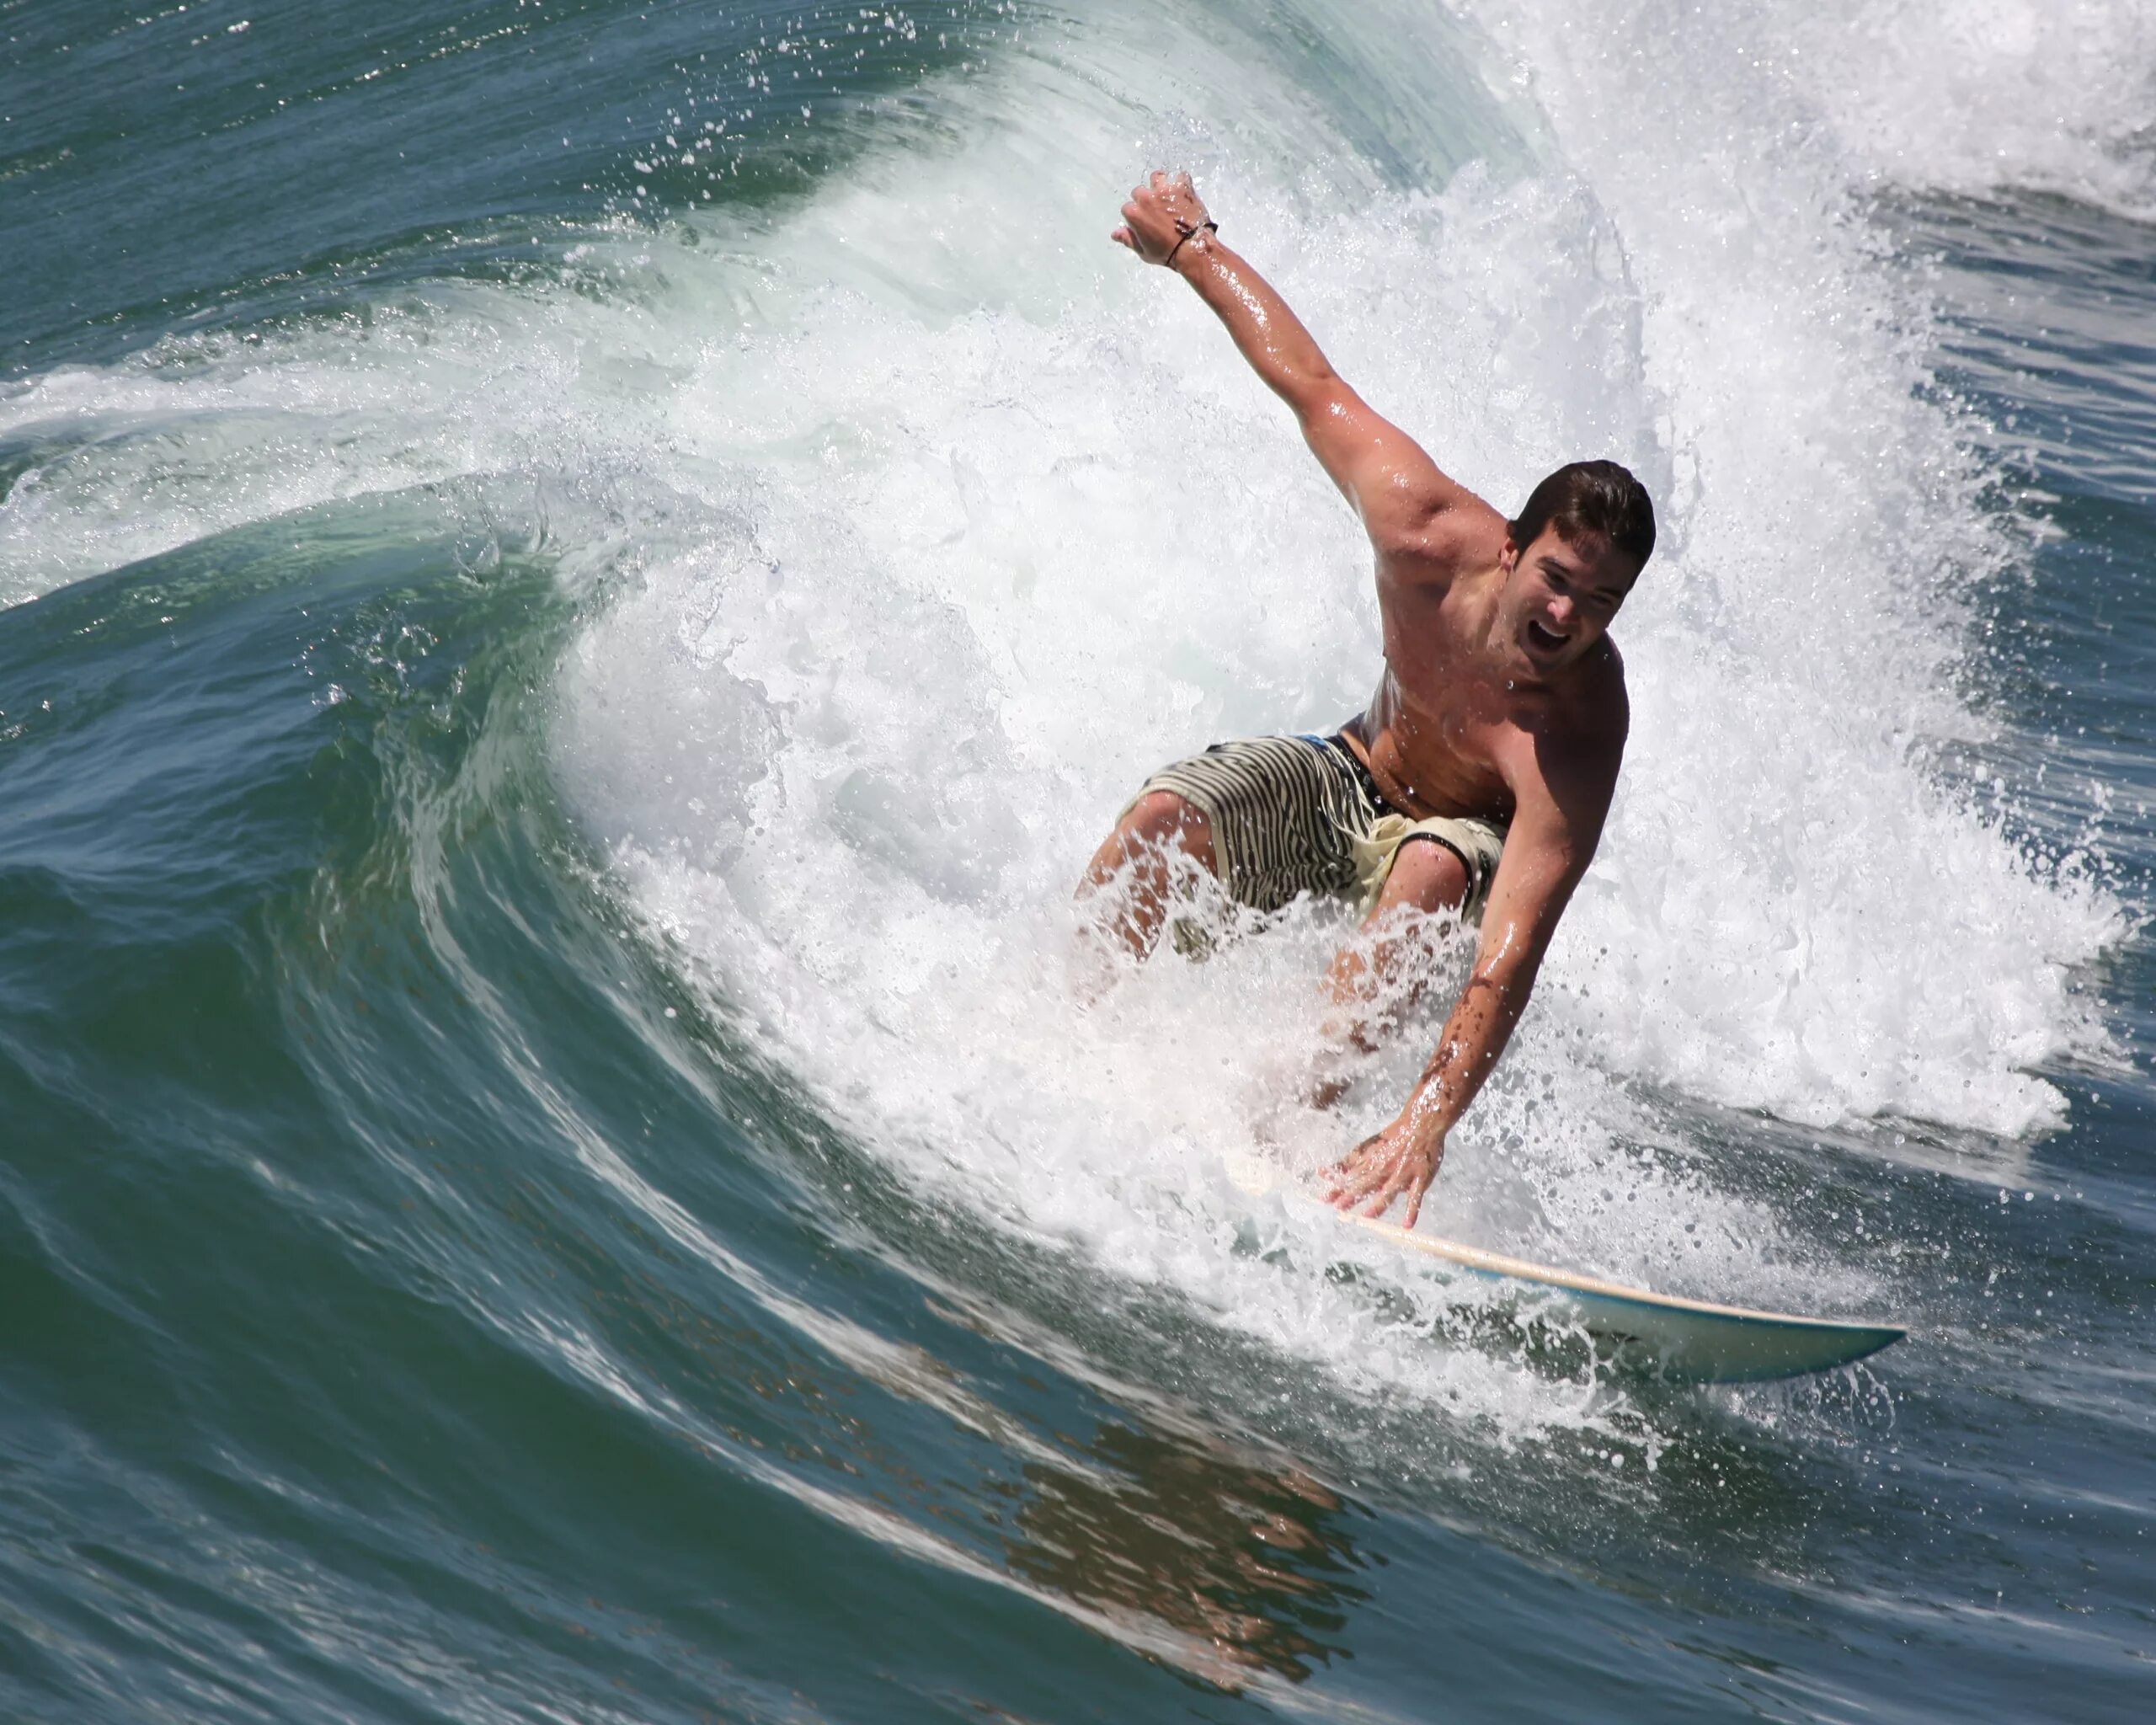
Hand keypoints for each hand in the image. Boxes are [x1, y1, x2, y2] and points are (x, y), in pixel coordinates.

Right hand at [1111, 169, 1213, 266]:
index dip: (1136, 215)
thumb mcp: (1144, 251)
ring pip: (1157, 178)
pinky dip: (1182, 183)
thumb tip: (1115, 233)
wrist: (1192, 249)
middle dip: (1146, 199)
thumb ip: (1128, 239)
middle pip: (1140, 191)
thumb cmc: (1167, 254)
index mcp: (1133, 213)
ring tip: (1167, 195)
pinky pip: (1181, 177)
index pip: (1128, 208)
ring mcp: (1164, 190)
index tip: (1144, 221)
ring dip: (1160, 184)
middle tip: (1157, 210)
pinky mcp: (1181, 187)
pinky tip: (1184, 192)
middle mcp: (1146, 198)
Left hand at [1322, 1105, 1444, 1227]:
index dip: (1337, 1186)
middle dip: (1351, 1195)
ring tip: (1366, 1216)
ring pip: (1388, 1191)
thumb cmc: (1393, 1137)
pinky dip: (1412, 1211)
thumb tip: (1329, 1170)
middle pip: (1366, 1184)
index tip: (1324, 1197)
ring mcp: (1403, 1173)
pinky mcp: (1421, 1177)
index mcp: (1372, 1160)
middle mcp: (1385, 1167)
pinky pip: (1416, 1196)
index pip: (1351, 1176)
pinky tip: (1407, 1224)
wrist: (1421, 1124)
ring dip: (1377, 1204)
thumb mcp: (1369, 1146)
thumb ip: (1351, 1160)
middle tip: (1339, 1207)